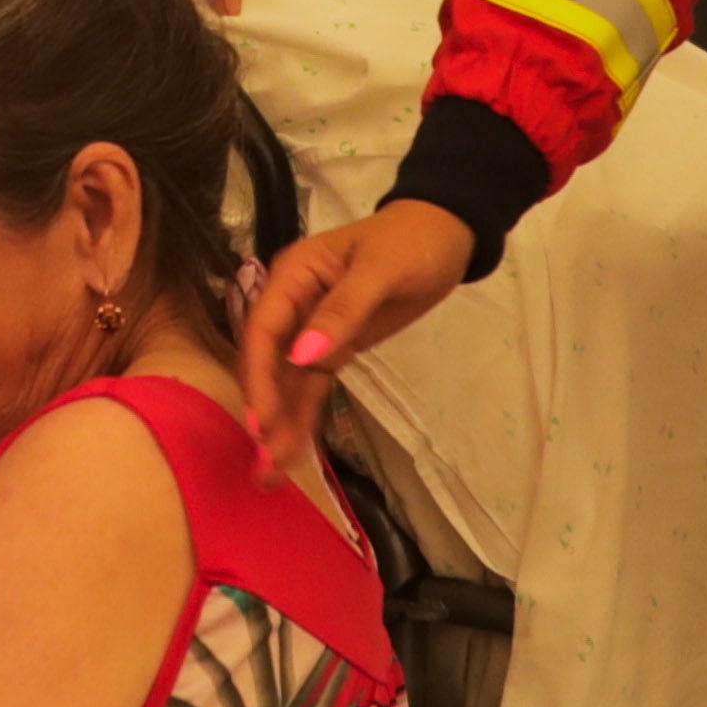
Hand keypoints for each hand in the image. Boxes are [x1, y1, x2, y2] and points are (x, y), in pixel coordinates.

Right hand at [236, 201, 471, 480]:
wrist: (447, 234)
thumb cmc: (412, 242)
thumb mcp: (380, 270)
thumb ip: (341, 312)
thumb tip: (303, 356)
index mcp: (293, 274)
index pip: (264, 330)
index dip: (259, 377)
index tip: (261, 422)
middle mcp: (292, 302)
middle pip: (269, 362)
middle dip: (265, 410)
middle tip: (264, 463)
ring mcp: (310, 327)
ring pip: (287, 381)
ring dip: (280, 422)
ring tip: (271, 472)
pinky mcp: (333, 346)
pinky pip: (311, 385)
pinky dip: (303, 415)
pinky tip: (293, 449)